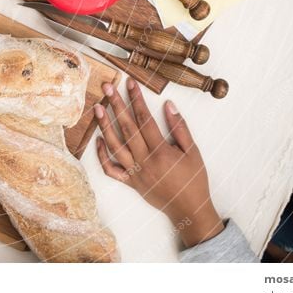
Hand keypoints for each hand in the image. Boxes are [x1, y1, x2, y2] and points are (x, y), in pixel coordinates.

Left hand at [95, 79, 223, 246]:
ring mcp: (135, 172)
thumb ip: (180, 128)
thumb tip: (168, 105)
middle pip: (127, 128)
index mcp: (161, 151)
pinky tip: (99, 140)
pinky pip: (111, 169)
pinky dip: (102, 155)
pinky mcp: (130, 182)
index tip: (130, 82)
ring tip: (98, 107)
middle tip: (107, 87)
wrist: (189, 210)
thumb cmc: (194, 179)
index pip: (145, 118)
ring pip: (115, 146)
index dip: (136, 98)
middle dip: (116, 104)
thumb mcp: (193, 152)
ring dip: (105, 125)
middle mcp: (144, 161)